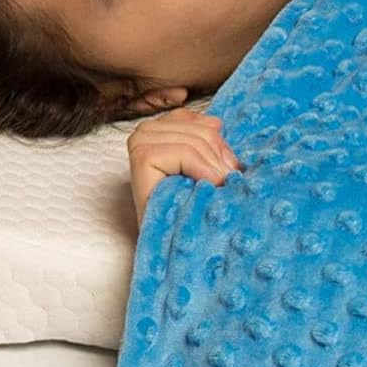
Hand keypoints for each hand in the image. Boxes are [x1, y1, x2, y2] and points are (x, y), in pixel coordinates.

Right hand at [126, 107, 240, 228]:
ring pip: (196, 141)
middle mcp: (146, 131)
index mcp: (162, 128)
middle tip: (226, 186)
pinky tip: (203, 189)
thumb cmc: (189, 208)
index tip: (227, 175)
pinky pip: (185, 152)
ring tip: (215, 191)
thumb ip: (210, 143)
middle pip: (203, 130)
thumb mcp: (206, 168)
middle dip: (220, 161)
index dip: (221, 148)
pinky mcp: (141, 156)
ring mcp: (140, 141)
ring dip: (214, 170)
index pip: (203, 122)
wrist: (175, 245)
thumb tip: (218, 122)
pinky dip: (202, 171)